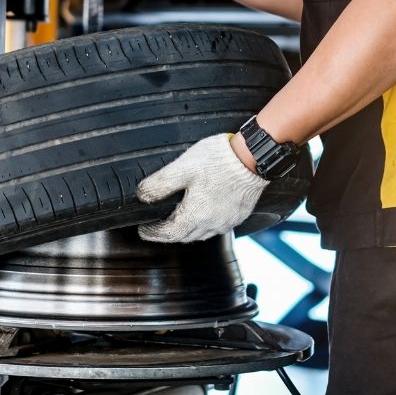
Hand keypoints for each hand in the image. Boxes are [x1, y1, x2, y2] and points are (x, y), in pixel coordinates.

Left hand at [136, 134, 269, 243]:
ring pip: (201, 234)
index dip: (152, 233)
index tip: (143, 230)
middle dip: (167, 234)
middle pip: (184, 237)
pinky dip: (204, 225)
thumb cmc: (219, 161)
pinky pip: (217, 227)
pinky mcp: (238, 215)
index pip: (168, 234)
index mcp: (195, 216)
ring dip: (186, 231)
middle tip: (156, 226)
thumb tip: (142, 196)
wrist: (253, 158)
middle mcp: (212, 224)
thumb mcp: (182, 168)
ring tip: (176, 221)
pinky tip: (202, 214)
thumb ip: (159, 184)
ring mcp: (227, 221)